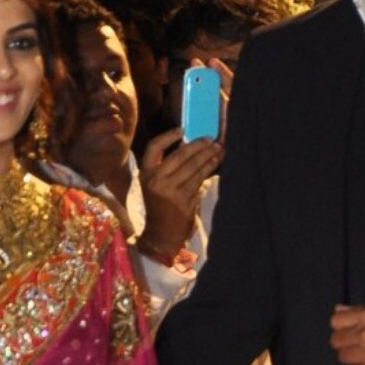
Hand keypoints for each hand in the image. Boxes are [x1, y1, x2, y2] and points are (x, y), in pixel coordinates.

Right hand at [137, 130, 221, 263]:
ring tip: (218, 148)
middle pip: (180, 155)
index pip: (154, 147)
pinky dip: (209, 168)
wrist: (160, 234)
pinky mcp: (184, 199)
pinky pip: (199, 179)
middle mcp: (156, 180)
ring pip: (193, 167)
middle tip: (210, 139)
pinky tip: (215, 162)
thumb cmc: (159, 206)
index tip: (183, 130)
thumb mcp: (153, 185)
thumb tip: (188, 147)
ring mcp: (170, 190)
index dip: (168, 136)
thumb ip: (164, 168)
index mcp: (145, 174)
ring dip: (207, 155)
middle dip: (198, 145)